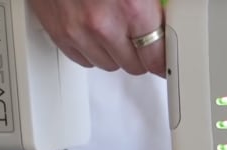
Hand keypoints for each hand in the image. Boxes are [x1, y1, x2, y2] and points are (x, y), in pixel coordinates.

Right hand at [28, 0, 165, 75]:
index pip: (157, 56)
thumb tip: (162, 19)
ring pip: (109, 65)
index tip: (166, 58)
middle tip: (140, 36)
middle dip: (140, 53)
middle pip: (134, 66)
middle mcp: (104, 24)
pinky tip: (95, 31)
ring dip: (114, 52)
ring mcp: (79, 32)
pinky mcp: (60, 34)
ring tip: (114, 28)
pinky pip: (84, 60)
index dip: (163, 57)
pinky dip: (91, 49)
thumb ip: (151, 3)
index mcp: (132, 7)